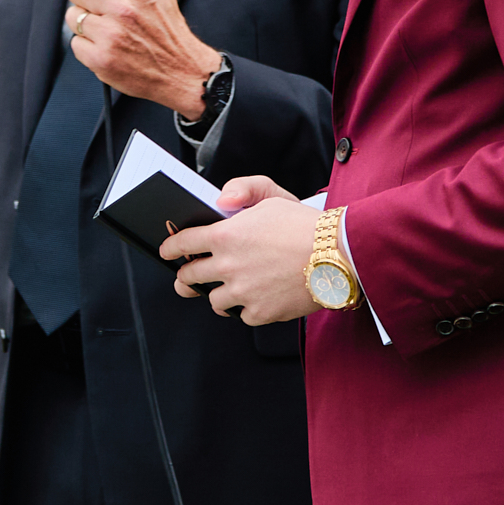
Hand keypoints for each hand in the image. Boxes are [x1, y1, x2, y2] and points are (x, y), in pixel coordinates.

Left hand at [62, 0, 219, 118]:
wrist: (181, 71)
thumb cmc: (166, 28)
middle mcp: (123, 9)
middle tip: (100, 4)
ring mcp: (111, 35)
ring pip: (72, 16)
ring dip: (85, 21)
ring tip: (108, 27)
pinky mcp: (101, 59)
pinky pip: (75, 43)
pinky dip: (87, 45)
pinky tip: (107, 45)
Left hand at [162, 189, 316, 324]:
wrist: (337, 256)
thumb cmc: (305, 225)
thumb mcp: (273, 194)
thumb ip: (242, 189)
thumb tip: (220, 200)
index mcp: (225, 236)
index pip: (183, 242)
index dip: (170, 247)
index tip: (166, 251)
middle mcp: (228, 266)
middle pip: (189, 277)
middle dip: (184, 276)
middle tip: (187, 277)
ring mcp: (242, 292)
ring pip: (213, 300)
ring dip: (217, 293)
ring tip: (229, 288)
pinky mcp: (259, 313)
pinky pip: (241, 315)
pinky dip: (246, 308)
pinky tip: (256, 297)